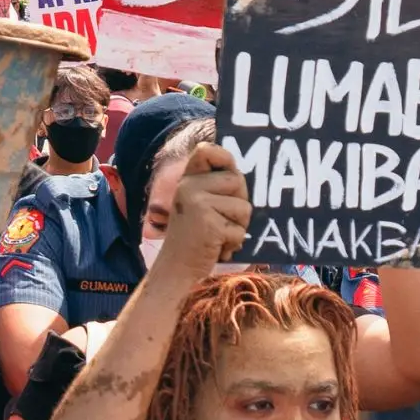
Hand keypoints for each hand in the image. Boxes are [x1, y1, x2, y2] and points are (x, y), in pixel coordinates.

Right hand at [155, 141, 250, 280]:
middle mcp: (189, 187)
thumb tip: (242, 176)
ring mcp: (198, 204)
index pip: (207, 151)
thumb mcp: (198, 204)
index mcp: (187, 179)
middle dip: (239, 203)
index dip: (224, 156)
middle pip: (238, 181)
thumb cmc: (194, 237)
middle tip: (222, 220)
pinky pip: (240, 229)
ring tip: (218, 235)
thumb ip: (215, 187)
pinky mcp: (208, 223)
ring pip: (244, 207)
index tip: (230, 168)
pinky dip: (233, 243)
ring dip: (238, 226)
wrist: (175, 268)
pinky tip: (216, 247)